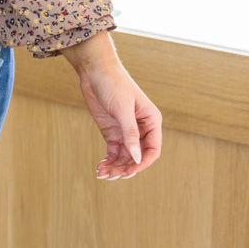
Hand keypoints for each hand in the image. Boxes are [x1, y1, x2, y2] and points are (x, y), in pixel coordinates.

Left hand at [60, 31, 161, 179]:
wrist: (95, 71)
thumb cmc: (114, 84)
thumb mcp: (122, 109)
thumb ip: (130, 134)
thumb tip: (136, 158)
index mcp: (151, 121)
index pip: (152, 150)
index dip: (142, 163)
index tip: (128, 172)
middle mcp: (141, 129)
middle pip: (137, 156)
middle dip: (126, 168)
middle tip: (112, 176)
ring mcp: (126, 131)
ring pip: (125, 157)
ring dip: (115, 167)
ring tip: (102, 173)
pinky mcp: (112, 131)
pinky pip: (113, 152)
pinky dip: (108, 161)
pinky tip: (100, 167)